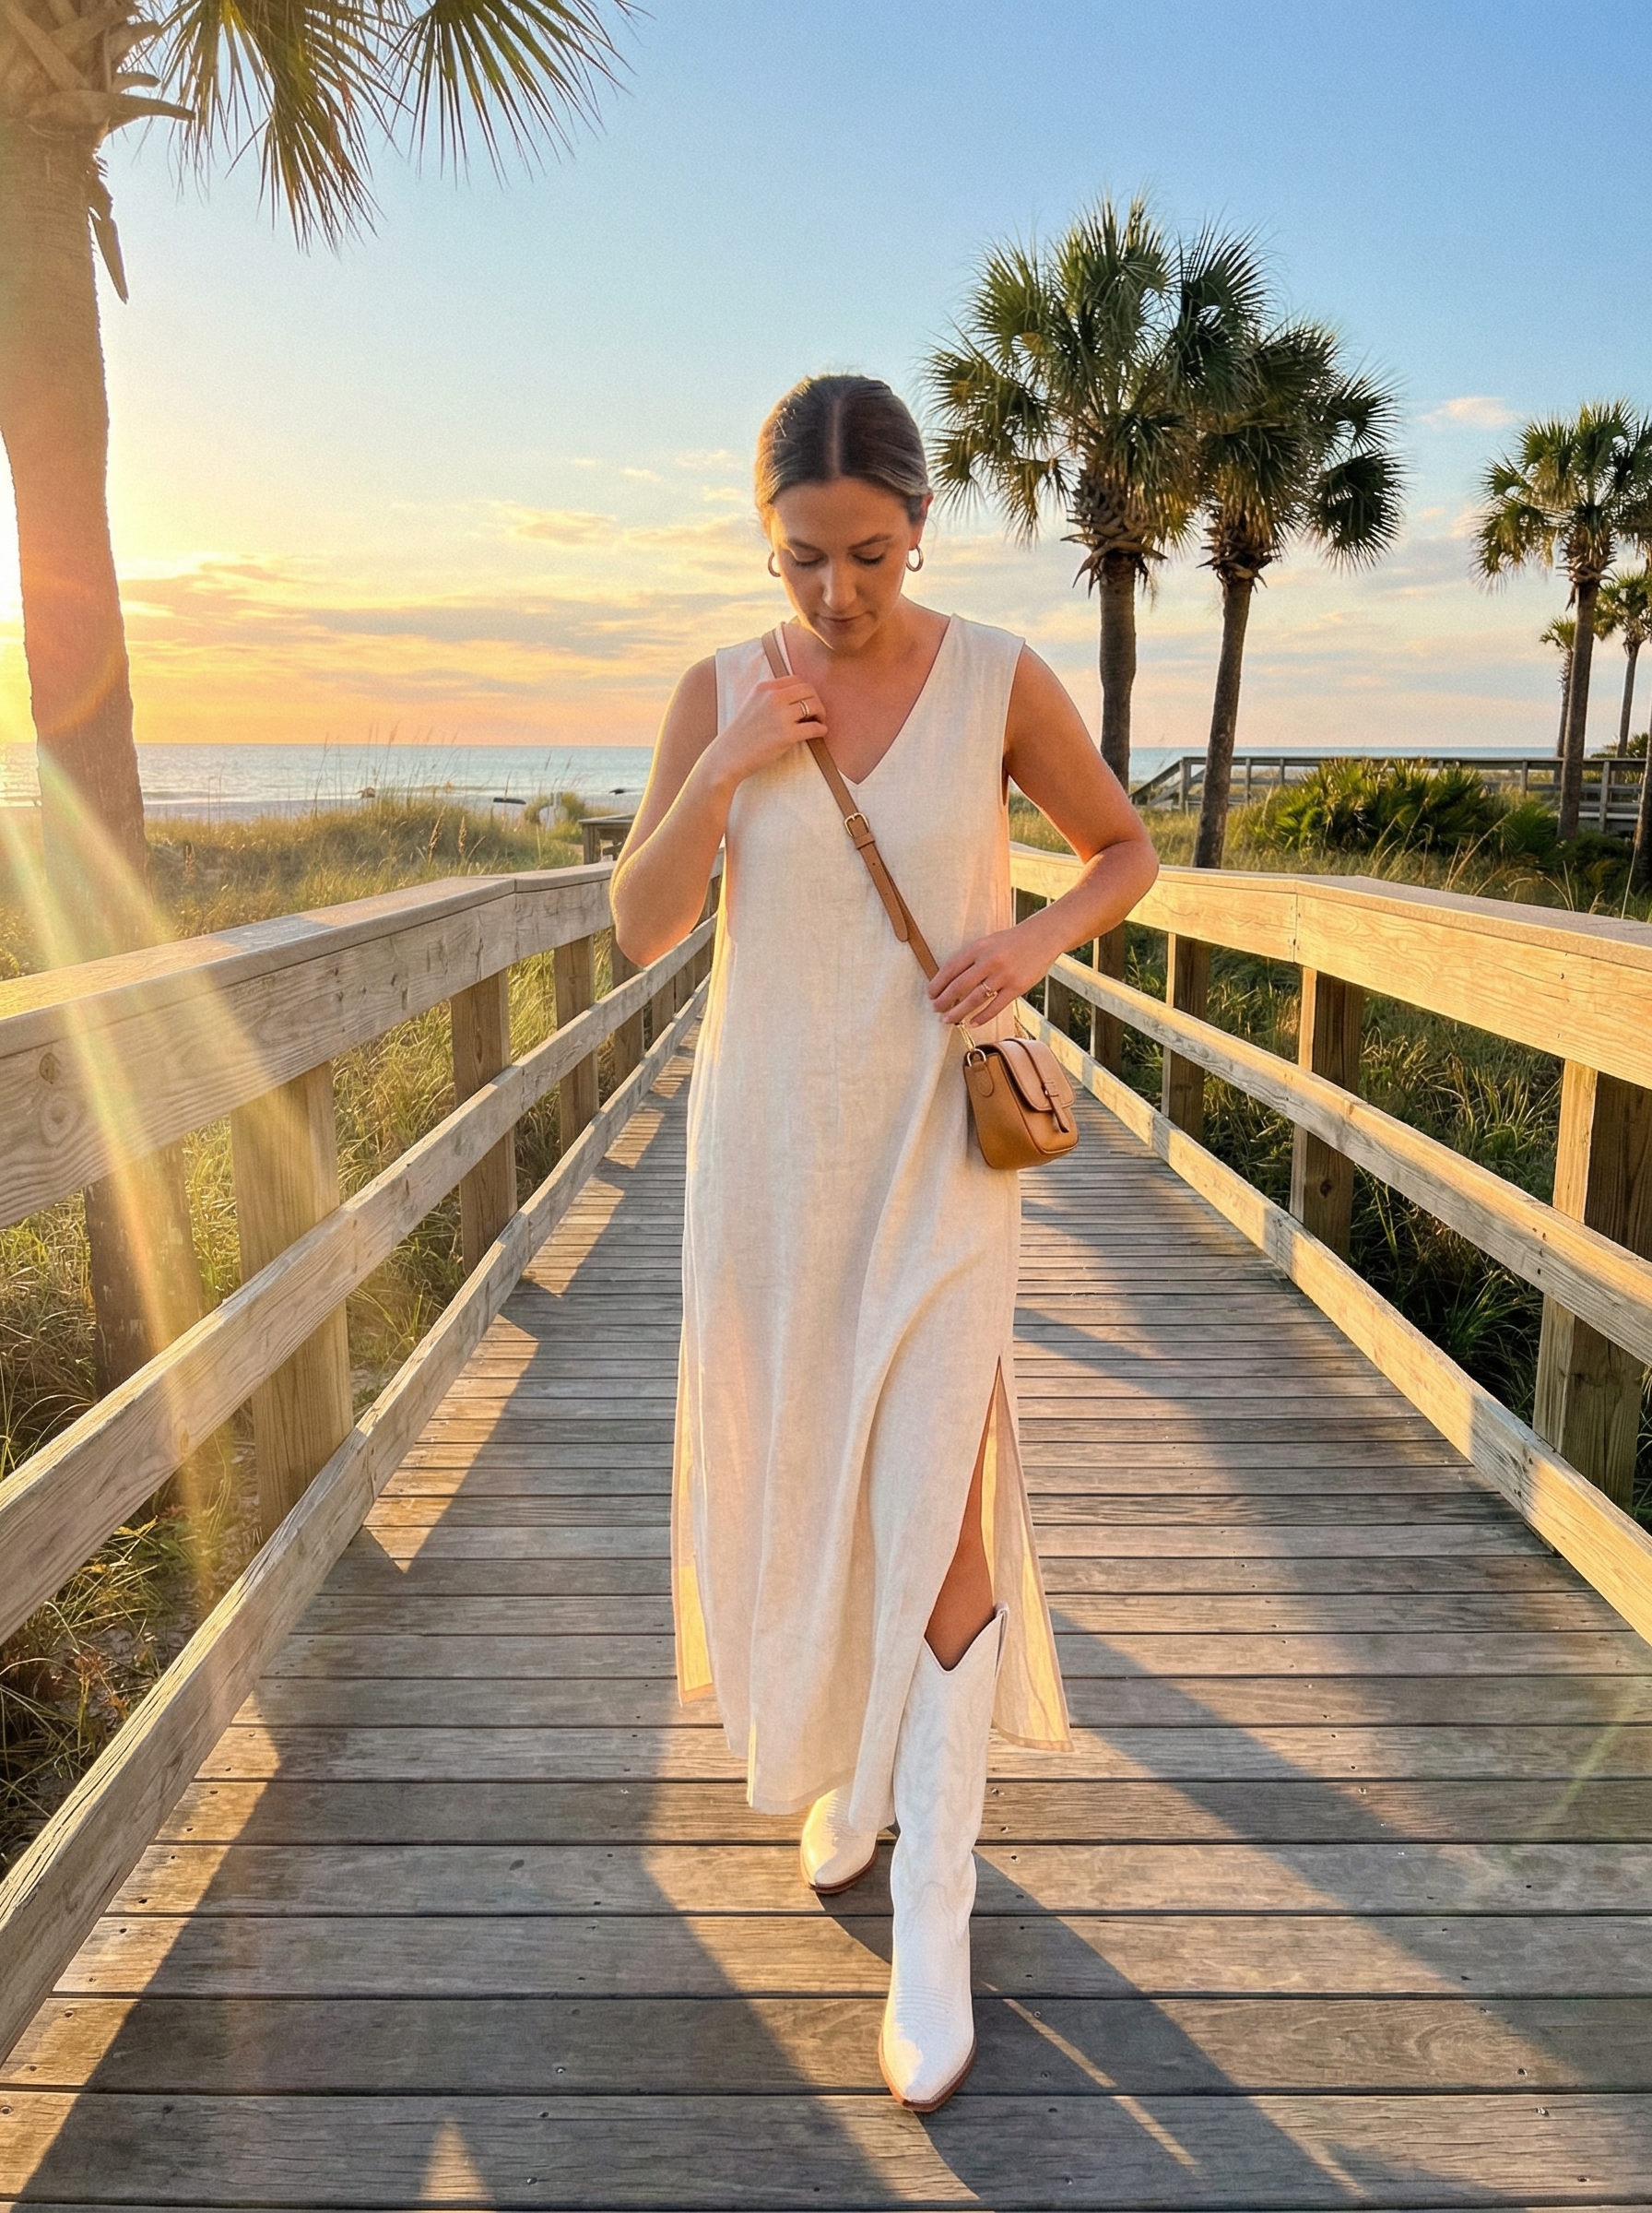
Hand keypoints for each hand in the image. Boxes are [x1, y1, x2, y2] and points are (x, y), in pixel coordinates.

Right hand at [704, 676, 825, 787]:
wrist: (728, 756)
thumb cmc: (741, 734)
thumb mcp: (751, 704)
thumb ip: (770, 697)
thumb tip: (795, 698)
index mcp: (764, 688)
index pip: (796, 680)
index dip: (806, 691)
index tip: (807, 701)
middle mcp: (773, 698)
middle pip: (808, 690)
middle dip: (816, 701)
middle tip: (816, 714)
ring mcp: (781, 716)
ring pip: (814, 705)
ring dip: (821, 714)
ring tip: (818, 722)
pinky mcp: (787, 735)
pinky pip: (814, 727)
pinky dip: (821, 729)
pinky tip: (820, 733)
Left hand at [928, 922, 1052, 1026]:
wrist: (1042, 937)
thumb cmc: (1011, 941)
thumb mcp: (987, 942)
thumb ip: (971, 959)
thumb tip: (950, 981)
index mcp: (978, 947)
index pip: (951, 968)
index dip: (937, 983)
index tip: (930, 993)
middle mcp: (989, 961)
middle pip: (959, 986)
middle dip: (944, 1000)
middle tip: (936, 1009)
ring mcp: (1003, 975)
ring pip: (974, 999)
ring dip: (958, 1012)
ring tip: (948, 1019)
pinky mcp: (1017, 987)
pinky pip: (995, 1006)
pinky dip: (981, 1017)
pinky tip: (972, 1023)